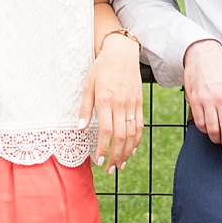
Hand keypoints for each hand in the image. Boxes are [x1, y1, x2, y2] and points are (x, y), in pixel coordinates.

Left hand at [82, 34, 144, 172]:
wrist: (122, 52)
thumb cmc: (101, 68)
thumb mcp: (88, 84)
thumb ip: (85, 108)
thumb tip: (80, 128)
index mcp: (105, 100)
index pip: (106, 131)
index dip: (104, 149)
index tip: (99, 161)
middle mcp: (120, 103)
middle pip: (121, 136)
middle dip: (115, 157)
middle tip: (110, 170)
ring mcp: (132, 103)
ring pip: (132, 134)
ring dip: (127, 152)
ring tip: (120, 165)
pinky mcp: (139, 102)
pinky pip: (140, 125)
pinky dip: (137, 140)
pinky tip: (132, 150)